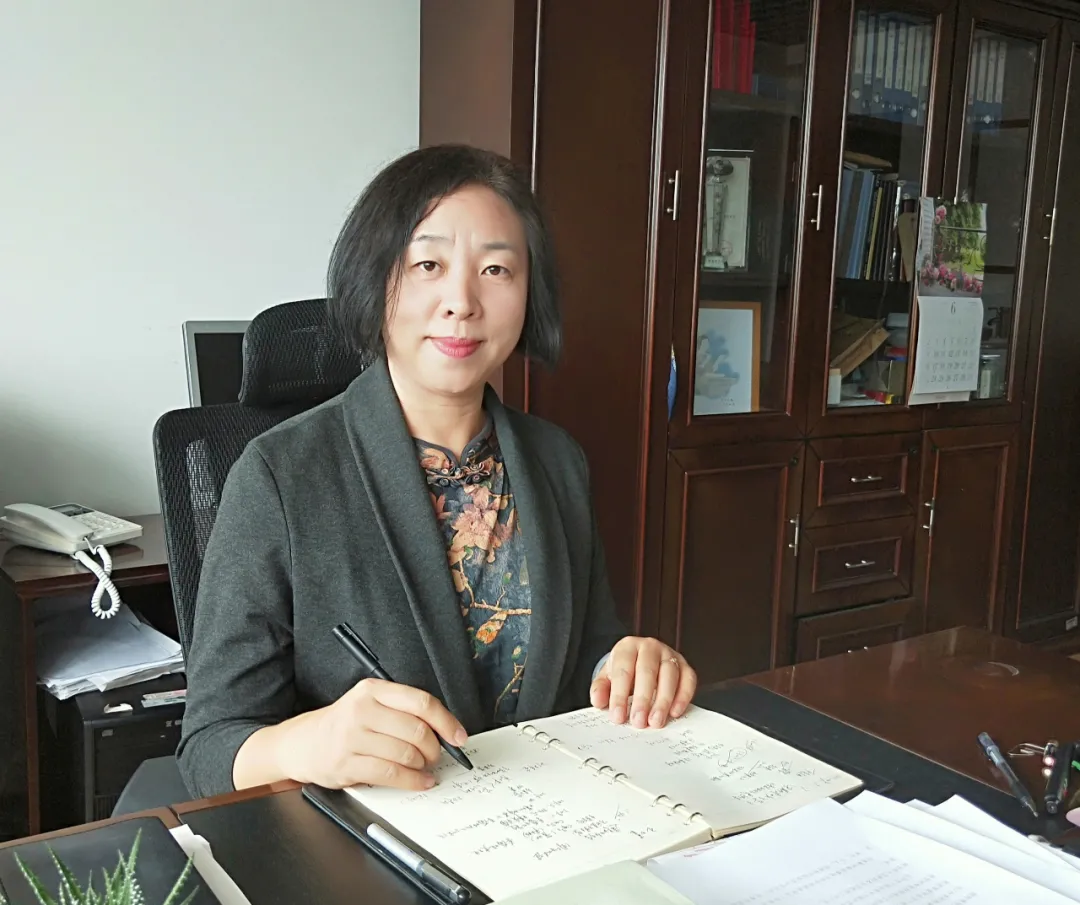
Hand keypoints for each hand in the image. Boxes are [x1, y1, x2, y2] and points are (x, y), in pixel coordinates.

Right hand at [281, 678, 467, 790]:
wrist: (304, 743)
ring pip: (406, 754)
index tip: (458, 736)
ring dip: (423, 765)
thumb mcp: (371, 704)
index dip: (446, 721)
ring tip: (424, 768)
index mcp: (373, 690)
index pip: (421, 702)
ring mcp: (352, 737)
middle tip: (437, 755)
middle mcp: (362, 710)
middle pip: (417, 730)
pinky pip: (391, 774)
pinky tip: (419, 782)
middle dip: (435, 748)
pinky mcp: (347, 764)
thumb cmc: (345, 724)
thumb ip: (404, 711)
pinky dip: (412, 781)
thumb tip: (445, 730)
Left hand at [590, 637, 696, 728]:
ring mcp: (669, 654)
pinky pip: (688, 679)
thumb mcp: (607, 677)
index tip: (618, 716)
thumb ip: (601, 689)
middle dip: (642, 699)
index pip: (623, 670)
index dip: (619, 695)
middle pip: (647, 671)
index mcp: (627, 647)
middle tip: (638, 722)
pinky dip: (683, 696)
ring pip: (669, 675)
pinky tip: (675, 713)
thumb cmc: (624, 671)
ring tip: (655, 722)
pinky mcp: (685, 666)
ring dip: (663, 701)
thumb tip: (598, 701)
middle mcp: (650, 647)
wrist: (641, 661)